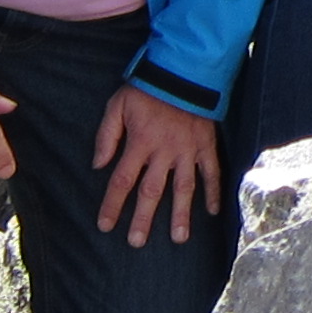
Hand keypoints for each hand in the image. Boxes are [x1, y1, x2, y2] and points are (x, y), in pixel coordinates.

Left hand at [93, 87, 220, 246]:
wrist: (184, 70)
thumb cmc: (147, 88)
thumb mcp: (117, 105)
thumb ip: (106, 136)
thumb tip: (98, 165)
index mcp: (139, 143)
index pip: (122, 181)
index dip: (112, 205)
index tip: (105, 226)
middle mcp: (164, 152)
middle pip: (152, 191)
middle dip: (143, 218)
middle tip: (137, 242)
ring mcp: (187, 150)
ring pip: (183, 188)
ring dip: (180, 214)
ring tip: (178, 238)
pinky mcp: (206, 145)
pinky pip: (211, 171)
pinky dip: (213, 191)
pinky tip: (213, 212)